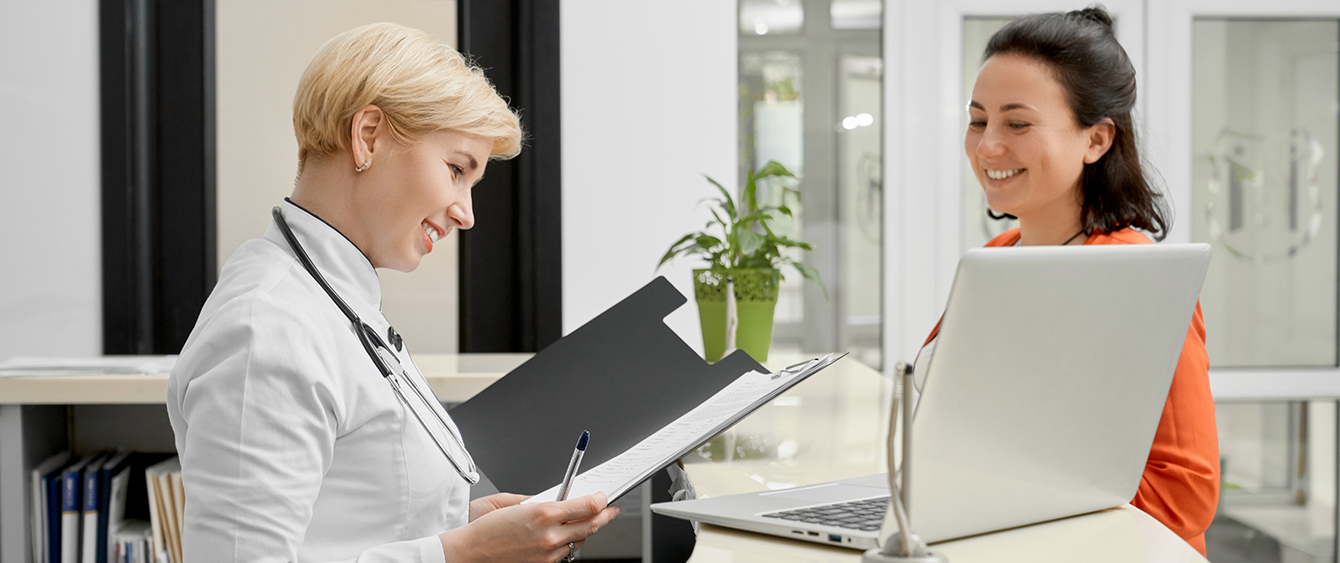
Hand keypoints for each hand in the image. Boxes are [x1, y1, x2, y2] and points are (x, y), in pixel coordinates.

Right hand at [440, 492, 620, 562]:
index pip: (588, 506)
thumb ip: (540, 500)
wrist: (468, 554)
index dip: (601, 500)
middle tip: (612, 510)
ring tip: (588, 521)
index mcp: (543, 513)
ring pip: (579, 542)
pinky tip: (565, 537)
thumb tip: (556, 499)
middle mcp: (549, 535)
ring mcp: (547, 554)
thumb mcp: (513, 504)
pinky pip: (564, 555)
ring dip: (586, 531)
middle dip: (605, 516)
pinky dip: (567, 545)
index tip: (604, 496)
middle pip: (591, 525)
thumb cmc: (484, 528)